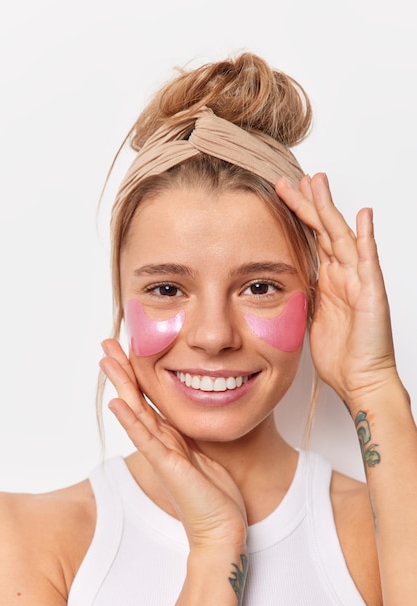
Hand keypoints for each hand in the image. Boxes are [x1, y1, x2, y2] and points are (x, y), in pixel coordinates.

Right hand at [99, 339, 247, 548]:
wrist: (221, 532)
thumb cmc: (216, 498)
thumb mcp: (206, 457)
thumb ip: (194, 439)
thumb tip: (196, 420)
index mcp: (171, 438)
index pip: (149, 400)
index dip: (137, 375)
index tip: (127, 350)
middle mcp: (162, 443)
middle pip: (137, 400)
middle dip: (122, 371)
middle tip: (106, 344)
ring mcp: (162, 454)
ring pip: (137, 413)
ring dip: (121, 386)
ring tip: (106, 361)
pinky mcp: (168, 466)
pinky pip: (147, 439)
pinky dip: (131, 420)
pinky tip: (117, 402)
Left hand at [276, 173, 397, 403]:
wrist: (359, 379)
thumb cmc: (340, 354)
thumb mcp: (313, 317)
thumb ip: (306, 293)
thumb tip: (288, 279)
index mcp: (328, 280)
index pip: (311, 238)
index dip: (298, 215)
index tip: (281, 194)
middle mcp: (344, 275)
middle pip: (324, 230)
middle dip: (310, 202)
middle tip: (294, 178)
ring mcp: (359, 281)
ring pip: (342, 236)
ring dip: (330, 209)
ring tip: (319, 183)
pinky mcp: (372, 293)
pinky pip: (368, 260)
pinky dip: (365, 237)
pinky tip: (363, 215)